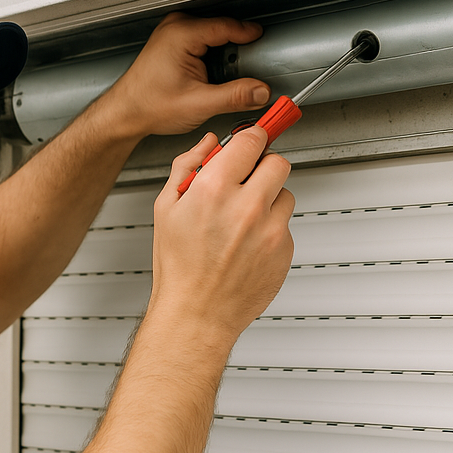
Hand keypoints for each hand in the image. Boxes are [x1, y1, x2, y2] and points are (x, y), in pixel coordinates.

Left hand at [101, 12, 271, 140]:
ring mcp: (173, 32)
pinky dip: (212, 54)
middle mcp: (176, 27)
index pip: (227, 25)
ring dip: (224, 51)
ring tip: (229, 73)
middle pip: (221, 28)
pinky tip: (213, 72)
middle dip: (237, 47)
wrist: (126, 113)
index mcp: (182, 34)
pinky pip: (202, 40)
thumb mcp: (198, 104)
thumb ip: (233, 97)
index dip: (249, 35)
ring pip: (212, 34)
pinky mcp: (173, 42)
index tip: (264, 43)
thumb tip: (259, 92)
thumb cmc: (148, 106)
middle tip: (251, 65)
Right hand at [149, 127, 293, 345]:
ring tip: (244, 220)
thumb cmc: (179, 268)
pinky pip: (285, 225)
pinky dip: (271, 230)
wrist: (196, 314)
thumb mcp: (166, 208)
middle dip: (263, 167)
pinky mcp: (284, 250)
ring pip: (286, 194)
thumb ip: (188, 166)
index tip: (251, 142)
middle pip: (278, 162)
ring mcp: (270, 229)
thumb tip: (208, 144)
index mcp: (215, 188)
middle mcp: (247, 206)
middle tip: (249, 180)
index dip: (251, 139)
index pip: (252, 140)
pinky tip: (248, 244)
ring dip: (270, 199)